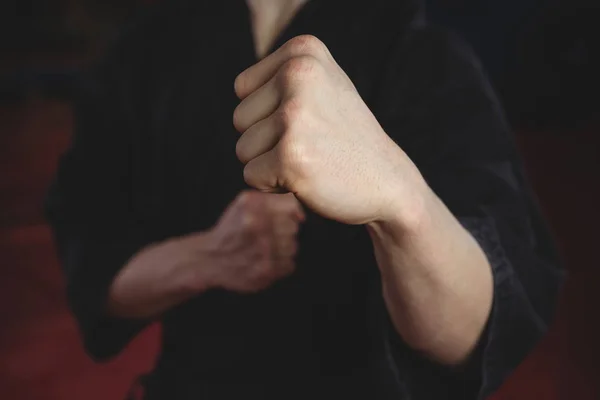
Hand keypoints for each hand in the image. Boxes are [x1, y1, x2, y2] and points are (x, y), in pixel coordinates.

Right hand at [208, 190, 304, 292]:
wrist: (209, 259)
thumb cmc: (230, 229)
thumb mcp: (244, 203)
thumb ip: (271, 200)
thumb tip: (299, 214)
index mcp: (251, 206)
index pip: (291, 207)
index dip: (290, 213)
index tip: (283, 219)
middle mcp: (257, 226)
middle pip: (293, 227)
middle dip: (284, 231)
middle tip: (269, 236)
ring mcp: (262, 250)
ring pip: (293, 247)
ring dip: (283, 249)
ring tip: (266, 249)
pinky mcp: (266, 271)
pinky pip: (289, 264)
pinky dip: (281, 264)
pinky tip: (266, 261)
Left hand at [233, 35, 424, 225]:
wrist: (387, 182)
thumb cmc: (345, 139)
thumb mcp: (320, 86)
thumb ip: (280, 77)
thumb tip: (240, 87)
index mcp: (304, 51)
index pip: (243, 88)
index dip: (267, 114)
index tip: (309, 120)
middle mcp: (298, 74)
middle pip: (239, 118)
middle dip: (267, 141)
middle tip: (312, 143)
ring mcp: (295, 115)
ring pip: (242, 148)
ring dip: (270, 163)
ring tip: (312, 158)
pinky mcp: (291, 156)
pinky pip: (250, 176)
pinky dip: (274, 185)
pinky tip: (309, 177)